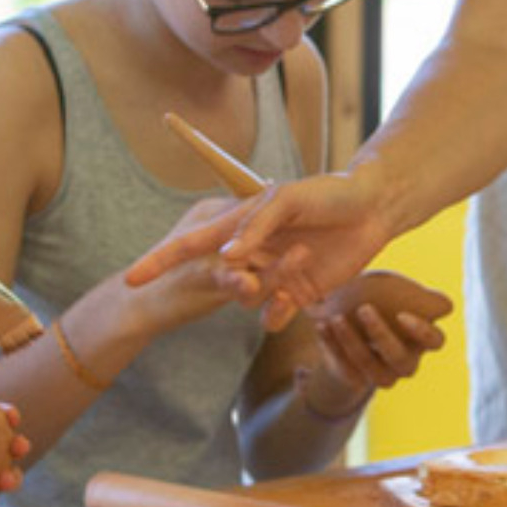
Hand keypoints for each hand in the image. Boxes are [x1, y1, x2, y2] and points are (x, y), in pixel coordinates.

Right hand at [123, 171, 400, 329]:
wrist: (376, 208)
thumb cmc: (329, 192)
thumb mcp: (286, 200)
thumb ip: (254, 226)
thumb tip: (226, 255)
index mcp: (241, 222)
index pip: (191, 243)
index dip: (160, 261)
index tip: (130, 282)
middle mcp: (253, 250)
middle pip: (219, 277)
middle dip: (222, 286)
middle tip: (237, 283)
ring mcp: (274, 273)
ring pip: (248, 298)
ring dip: (256, 296)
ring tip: (280, 281)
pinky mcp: (300, 291)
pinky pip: (276, 312)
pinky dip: (277, 314)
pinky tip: (289, 305)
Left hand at [299, 272, 452, 413]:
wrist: (348, 329)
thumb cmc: (376, 300)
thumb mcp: (387, 286)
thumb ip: (392, 282)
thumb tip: (379, 259)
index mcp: (422, 337)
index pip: (436, 340)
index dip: (422, 332)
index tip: (401, 313)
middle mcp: (408, 361)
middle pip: (403, 359)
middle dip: (382, 335)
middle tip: (363, 309)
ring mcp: (385, 376)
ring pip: (375, 370)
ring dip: (354, 343)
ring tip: (336, 318)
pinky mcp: (359, 382)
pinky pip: (348, 371)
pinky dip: (334, 348)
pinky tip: (322, 326)